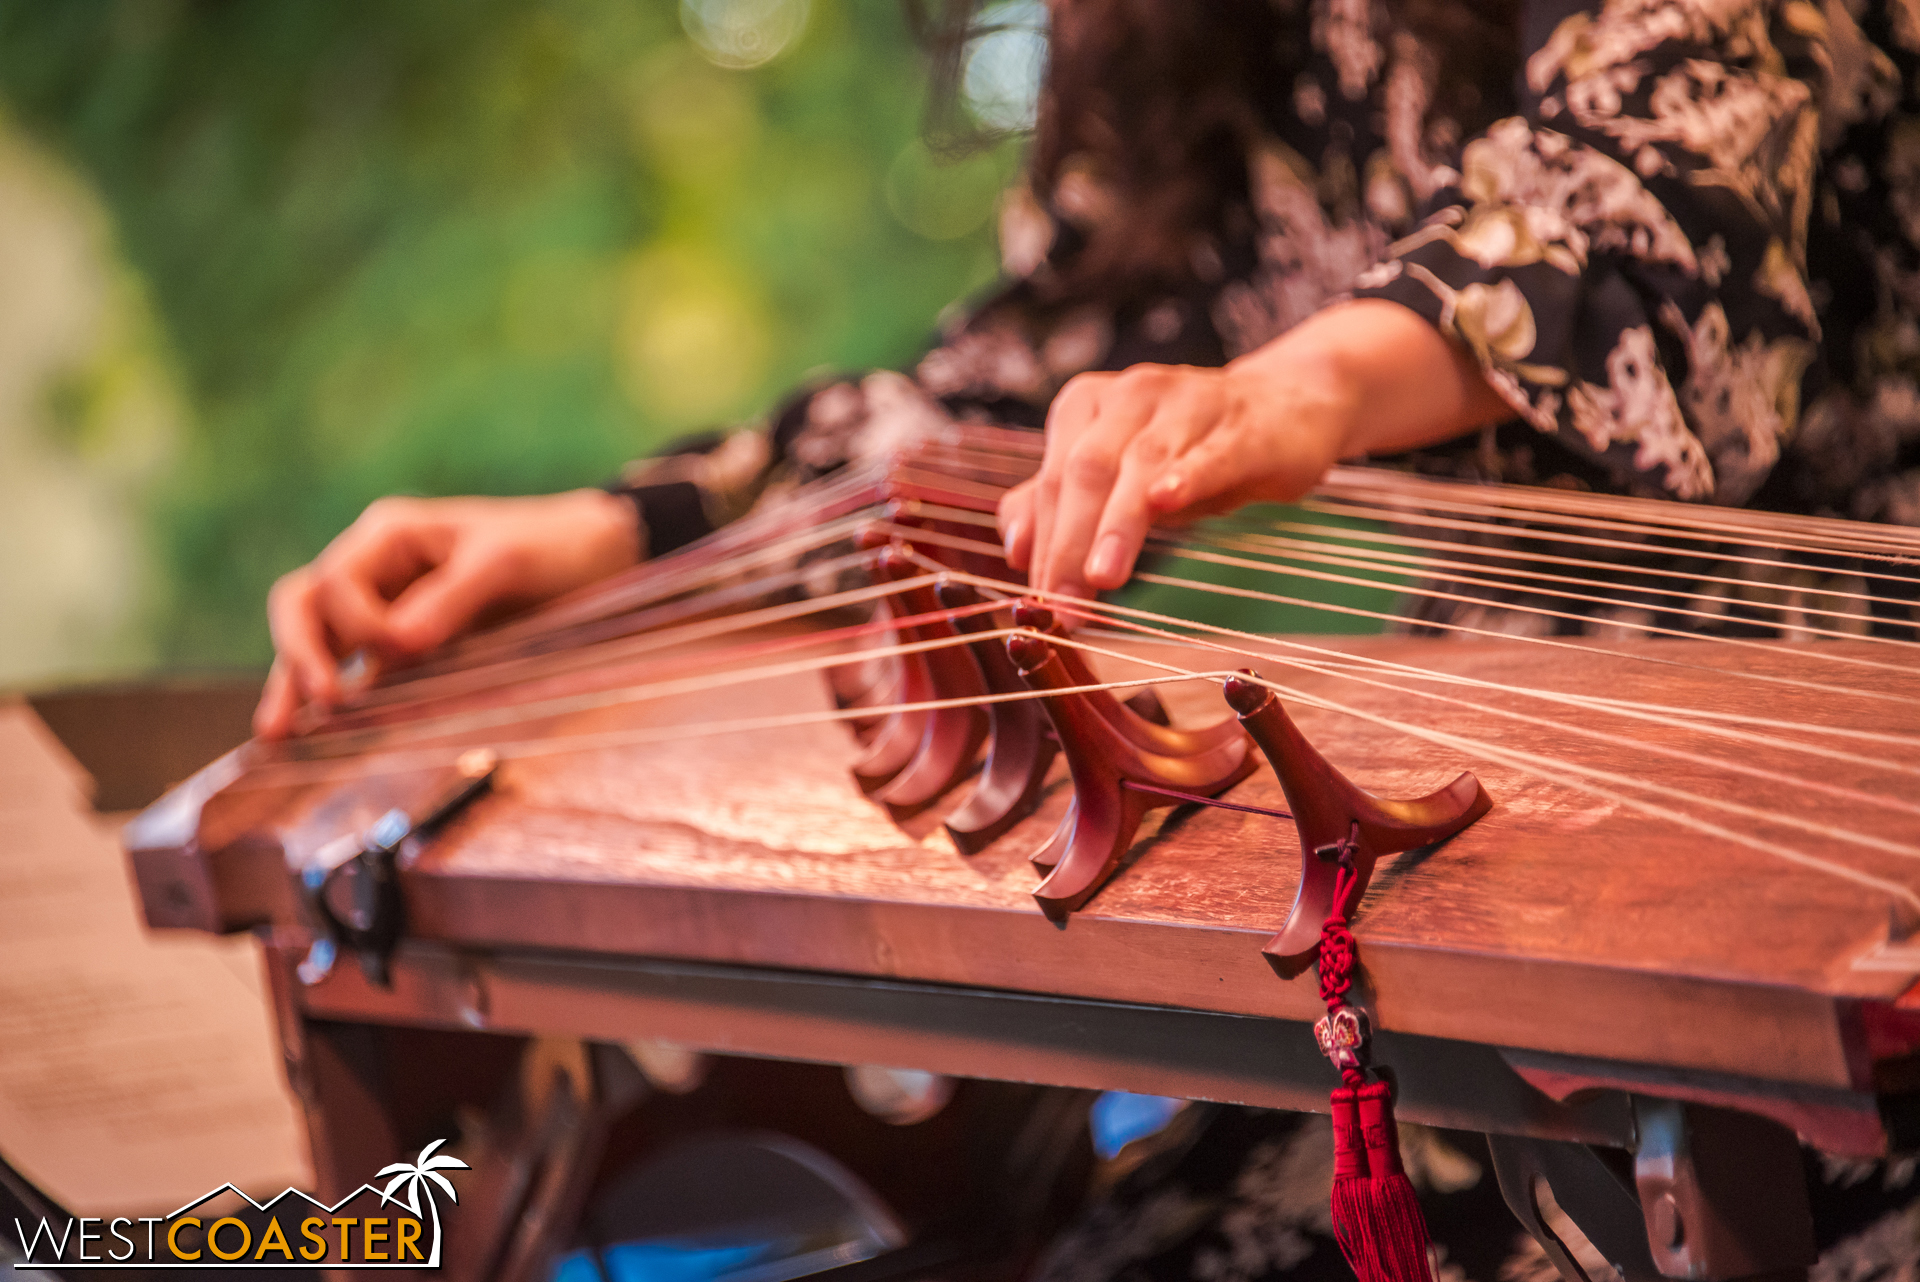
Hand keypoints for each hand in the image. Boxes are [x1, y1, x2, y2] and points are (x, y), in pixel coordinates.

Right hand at [254, 489, 640, 738]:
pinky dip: (330, 698)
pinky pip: (355, 669)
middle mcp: (375, 569)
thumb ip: (450, 598)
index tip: (400, 650)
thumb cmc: (552, 546)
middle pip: (304, 607)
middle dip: (298, 655)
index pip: (337, 584)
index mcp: (389, 536)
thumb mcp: (507, 562)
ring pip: (318, 643)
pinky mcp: (407, 646)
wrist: (597, 555)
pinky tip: (309, 737)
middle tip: (315, 703)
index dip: (359, 625)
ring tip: (276, 736)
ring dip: (294, 684)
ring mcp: (385, 609)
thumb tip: (394, 648)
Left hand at [997, 357, 1353, 601]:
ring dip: (1118, 524)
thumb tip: (1015, 551)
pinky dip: (1186, 477)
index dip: (1044, 545)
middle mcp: (1131, 394)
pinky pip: (1210, 452)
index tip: (1039, 605)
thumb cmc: (1188, 452)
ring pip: (1142, 464)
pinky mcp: (1244, 424)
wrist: (1286, 406)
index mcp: (1088, 405)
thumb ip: (1060, 508)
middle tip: (1065, 604)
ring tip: (1102, 577)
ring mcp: (1189, 403)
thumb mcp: (1118, 477)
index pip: (1054, 481)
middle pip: (1088, 470)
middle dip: (1071, 543)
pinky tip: (1165, 501)